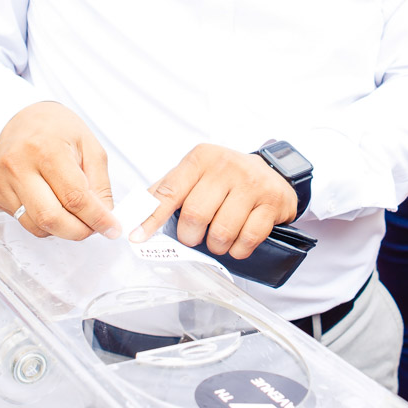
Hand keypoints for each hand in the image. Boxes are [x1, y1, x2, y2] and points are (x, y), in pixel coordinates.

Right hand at [0, 102, 119, 240]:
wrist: (22, 117)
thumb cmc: (58, 129)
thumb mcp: (90, 147)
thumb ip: (100, 184)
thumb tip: (105, 218)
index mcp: (46, 149)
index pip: (75, 197)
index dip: (97, 218)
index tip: (112, 228)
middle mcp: (19, 166)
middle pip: (51, 218)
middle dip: (79, 231)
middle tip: (94, 228)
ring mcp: (2, 181)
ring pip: (37, 226)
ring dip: (62, 229)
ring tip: (75, 214)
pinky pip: (24, 222)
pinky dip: (44, 223)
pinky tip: (53, 204)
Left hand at [130, 144, 296, 259]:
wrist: (272, 173)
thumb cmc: (227, 178)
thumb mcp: (195, 174)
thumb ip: (166, 190)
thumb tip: (135, 213)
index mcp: (201, 158)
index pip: (169, 192)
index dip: (152, 218)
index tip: (137, 237)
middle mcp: (226, 166)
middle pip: (195, 215)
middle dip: (190, 236)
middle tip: (194, 237)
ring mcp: (252, 183)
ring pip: (221, 231)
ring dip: (216, 246)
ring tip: (218, 239)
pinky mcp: (272, 202)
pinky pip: (248, 238)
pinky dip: (238, 249)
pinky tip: (238, 242)